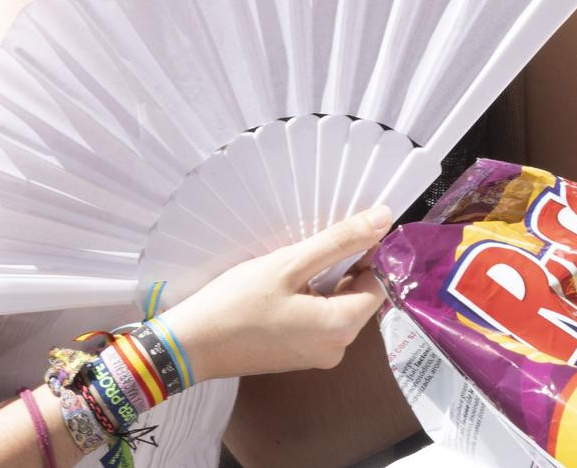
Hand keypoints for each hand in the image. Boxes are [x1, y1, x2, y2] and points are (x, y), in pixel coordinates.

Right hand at [162, 207, 390, 381]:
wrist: (192, 344)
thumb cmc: (237, 302)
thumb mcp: (290, 263)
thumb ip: (340, 241)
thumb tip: (384, 219)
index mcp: (341, 328)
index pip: (379, 284)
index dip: (369, 254)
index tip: (345, 232)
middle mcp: (336, 349)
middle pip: (360, 297)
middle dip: (346, 268)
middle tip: (312, 246)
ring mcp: (317, 356)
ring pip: (339, 307)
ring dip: (327, 282)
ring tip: (295, 265)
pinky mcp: (299, 356)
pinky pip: (321, 321)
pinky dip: (313, 299)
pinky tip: (287, 286)